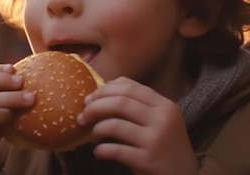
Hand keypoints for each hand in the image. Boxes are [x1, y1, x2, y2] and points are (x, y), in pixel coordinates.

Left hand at [77, 77, 197, 174]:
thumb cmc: (166, 148)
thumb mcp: (162, 121)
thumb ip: (139, 104)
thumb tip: (104, 88)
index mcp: (165, 105)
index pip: (130, 87)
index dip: (104, 90)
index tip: (89, 98)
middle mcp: (162, 119)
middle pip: (119, 102)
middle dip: (94, 107)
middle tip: (82, 117)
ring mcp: (156, 140)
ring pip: (114, 125)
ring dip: (96, 130)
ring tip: (93, 138)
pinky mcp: (147, 161)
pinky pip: (114, 150)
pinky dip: (101, 150)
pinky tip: (99, 153)